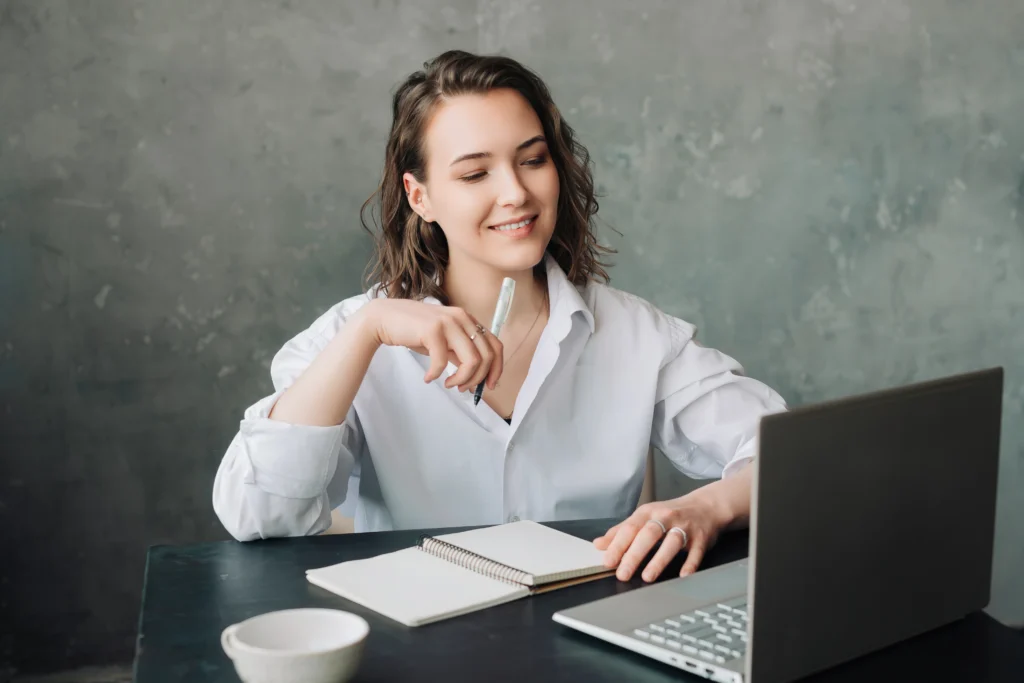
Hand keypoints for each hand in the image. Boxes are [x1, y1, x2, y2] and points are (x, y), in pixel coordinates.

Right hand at [359, 299, 503, 391]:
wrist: (385, 318)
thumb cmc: (415, 331)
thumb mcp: (444, 341)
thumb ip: (461, 353)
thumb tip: (477, 377)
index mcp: (469, 320)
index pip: (496, 345)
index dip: (497, 368)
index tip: (489, 386)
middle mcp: (463, 318)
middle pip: (486, 356)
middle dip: (477, 379)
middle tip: (462, 388)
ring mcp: (448, 322)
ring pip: (471, 360)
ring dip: (461, 379)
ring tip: (448, 384)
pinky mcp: (432, 329)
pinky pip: (443, 361)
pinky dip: (436, 374)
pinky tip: (428, 377)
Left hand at [594, 494, 726, 582]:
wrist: (706, 506)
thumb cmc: (670, 514)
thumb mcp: (644, 517)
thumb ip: (621, 531)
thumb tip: (599, 544)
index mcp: (648, 512)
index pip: (630, 528)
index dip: (618, 545)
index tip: (608, 562)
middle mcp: (666, 517)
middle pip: (649, 534)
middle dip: (635, 554)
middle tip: (623, 574)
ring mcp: (685, 527)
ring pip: (672, 541)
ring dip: (659, 559)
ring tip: (647, 577)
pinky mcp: (701, 538)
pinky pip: (696, 552)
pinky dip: (690, 564)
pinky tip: (682, 575)